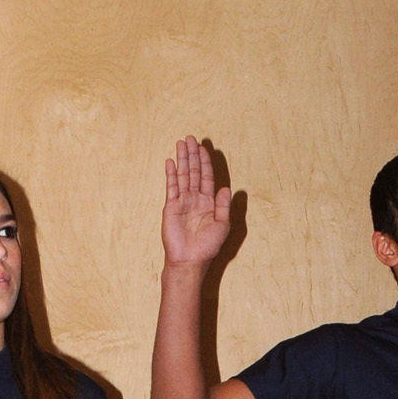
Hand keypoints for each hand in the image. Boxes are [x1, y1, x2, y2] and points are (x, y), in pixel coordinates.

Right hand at [161, 137, 231, 268]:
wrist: (189, 260)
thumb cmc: (207, 247)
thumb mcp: (222, 226)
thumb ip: (223, 206)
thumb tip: (226, 188)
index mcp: (208, 203)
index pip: (206, 177)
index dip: (205, 162)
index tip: (203, 147)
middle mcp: (195, 199)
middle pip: (193, 172)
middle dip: (192, 155)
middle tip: (190, 138)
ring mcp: (182, 202)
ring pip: (182, 175)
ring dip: (182, 159)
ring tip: (181, 143)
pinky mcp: (171, 206)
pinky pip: (171, 186)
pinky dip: (171, 173)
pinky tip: (171, 161)